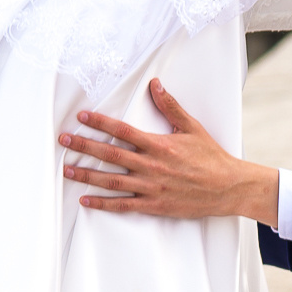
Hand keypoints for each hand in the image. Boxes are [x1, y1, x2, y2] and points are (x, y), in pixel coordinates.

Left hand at [58, 88, 279, 223]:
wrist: (228, 188)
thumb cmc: (211, 158)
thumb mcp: (192, 128)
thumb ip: (170, 107)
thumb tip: (155, 85)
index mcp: (159, 145)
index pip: (123, 130)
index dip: (100, 123)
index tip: (82, 117)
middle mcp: (151, 166)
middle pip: (110, 154)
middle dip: (84, 146)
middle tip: (63, 140)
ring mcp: (151, 187)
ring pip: (111, 181)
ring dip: (86, 175)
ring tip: (66, 169)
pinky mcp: (154, 205)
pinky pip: (123, 205)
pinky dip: (103, 204)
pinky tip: (86, 200)